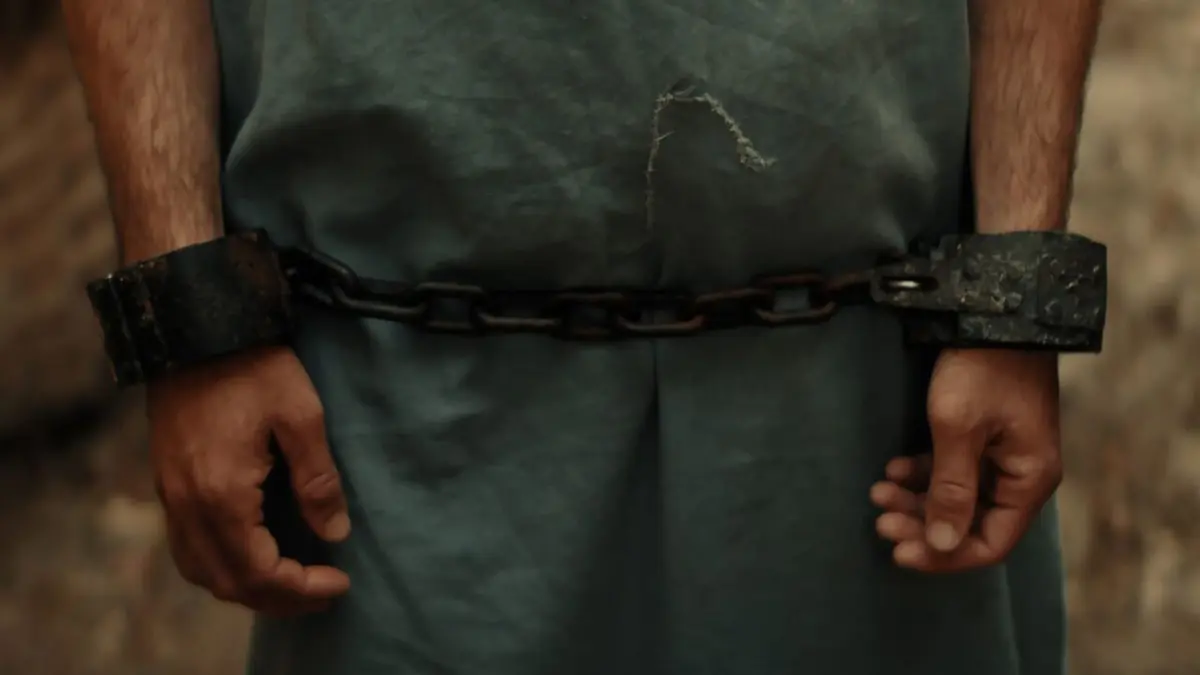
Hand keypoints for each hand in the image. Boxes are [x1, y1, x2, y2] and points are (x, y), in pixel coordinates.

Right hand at [148, 346, 350, 614]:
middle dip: (280, 598)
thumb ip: (318, 479)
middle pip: (229, 582)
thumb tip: (335, 532)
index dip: (302, 588)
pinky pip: (187, 549)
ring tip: (293, 583)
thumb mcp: (301, 414)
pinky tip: (252, 556)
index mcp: (222, 494)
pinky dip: (221, 567)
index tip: (340, 581)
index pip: (260, 571)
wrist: (195, 328)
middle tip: (323, 592)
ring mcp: (171, 496)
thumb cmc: (253, 365)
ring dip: (248, 588)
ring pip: (202, 571)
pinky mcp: (167, 483)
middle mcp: (188, 505)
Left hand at [869, 349, 1061, 571]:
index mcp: (1028, 480)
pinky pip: (952, 470)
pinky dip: (922, 473)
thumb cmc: (981, 369)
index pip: (989, 543)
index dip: (944, 555)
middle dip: (921, 525)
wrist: (992, 310)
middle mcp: (1021, 474)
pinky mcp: (984, 435)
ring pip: (955, 497)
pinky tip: (893, 468)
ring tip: (877, 491)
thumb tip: (942, 545)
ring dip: (916, 499)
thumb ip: (950, 490)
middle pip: (969, 522)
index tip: (900, 552)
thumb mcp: (958, 430)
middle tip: (879, 520)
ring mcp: (1002, 454)